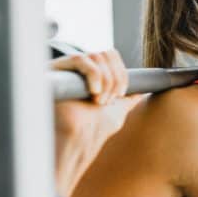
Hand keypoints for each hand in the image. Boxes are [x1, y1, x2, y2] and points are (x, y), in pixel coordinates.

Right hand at [51, 50, 143, 196]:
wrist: (76, 143)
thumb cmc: (93, 131)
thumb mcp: (116, 111)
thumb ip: (127, 99)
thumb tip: (141, 90)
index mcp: (92, 76)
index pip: (111, 56)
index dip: (121, 73)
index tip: (121, 94)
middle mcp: (78, 70)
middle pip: (106, 53)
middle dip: (115, 78)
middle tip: (109, 101)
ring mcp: (66, 69)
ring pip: (96, 56)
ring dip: (105, 80)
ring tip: (98, 101)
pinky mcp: (56, 70)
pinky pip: (79, 59)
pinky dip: (94, 75)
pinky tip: (93, 93)